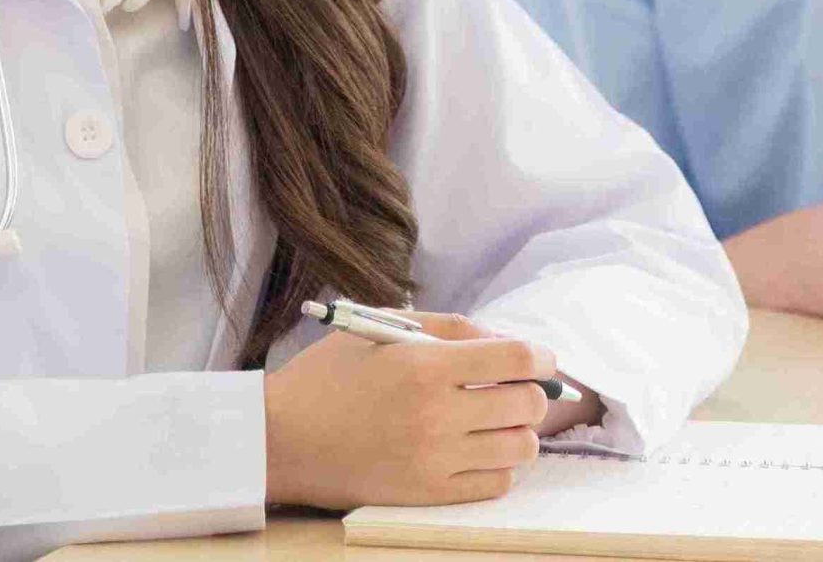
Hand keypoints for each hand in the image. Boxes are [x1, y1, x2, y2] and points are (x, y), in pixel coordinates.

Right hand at [263, 312, 553, 508]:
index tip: (541, 359)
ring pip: (519, 448)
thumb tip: (504, 341)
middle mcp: (435, 414)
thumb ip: (450, 328)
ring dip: (518, 431)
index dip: (542, 356)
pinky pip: (495, 485)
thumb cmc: (330, 377)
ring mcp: (433, 459)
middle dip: (532, 392)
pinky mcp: (427, 494)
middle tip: (516, 389)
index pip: (516, 358)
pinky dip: (498, 466)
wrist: (281, 439)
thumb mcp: (384, 330)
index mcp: (424, 366)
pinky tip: (478, 451)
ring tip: (497, 422)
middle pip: (526, 403)